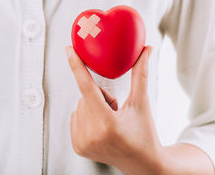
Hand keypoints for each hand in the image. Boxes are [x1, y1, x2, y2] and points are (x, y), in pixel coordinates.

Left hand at [66, 45, 163, 174]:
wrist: (142, 164)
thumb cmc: (144, 133)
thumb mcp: (141, 104)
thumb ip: (140, 75)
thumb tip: (146, 50)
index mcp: (107, 123)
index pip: (87, 87)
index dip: (77, 66)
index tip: (68, 50)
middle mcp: (91, 134)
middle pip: (86, 96)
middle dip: (100, 97)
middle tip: (116, 112)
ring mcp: (82, 142)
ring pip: (80, 106)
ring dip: (93, 107)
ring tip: (110, 123)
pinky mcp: (77, 147)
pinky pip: (75, 117)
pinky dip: (86, 117)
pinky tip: (101, 129)